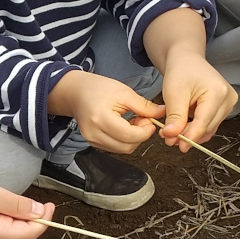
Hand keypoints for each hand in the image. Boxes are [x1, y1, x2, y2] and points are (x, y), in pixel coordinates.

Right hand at [0, 167, 54, 238]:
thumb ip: (19, 205)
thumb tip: (40, 213)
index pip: (29, 233)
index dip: (44, 220)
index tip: (51, 204)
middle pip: (23, 232)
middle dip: (33, 217)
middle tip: (37, 198)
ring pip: (14, 227)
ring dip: (21, 214)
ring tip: (12, 197)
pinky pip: (4, 223)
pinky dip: (10, 213)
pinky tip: (5, 201)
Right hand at [46, 70, 161, 152]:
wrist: (76, 93)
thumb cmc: (98, 89)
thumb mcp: (124, 93)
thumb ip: (144, 106)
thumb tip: (162, 114)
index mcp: (101, 118)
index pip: (129, 136)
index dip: (145, 131)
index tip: (150, 121)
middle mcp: (94, 133)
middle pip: (127, 146)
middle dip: (140, 136)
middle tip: (142, 120)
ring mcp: (92, 141)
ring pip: (123, 150)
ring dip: (133, 139)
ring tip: (132, 122)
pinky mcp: (93, 143)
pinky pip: (115, 148)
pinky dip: (124, 140)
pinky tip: (124, 126)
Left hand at [139, 7, 234, 149]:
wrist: (187, 60)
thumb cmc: (181, 71)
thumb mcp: (174, 93)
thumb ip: (175, 116)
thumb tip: (172, 136)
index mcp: (218, 92)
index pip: (204, 122)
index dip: (191, 136)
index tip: (179, 146)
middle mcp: (228, 98)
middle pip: (207, 127)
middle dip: (188, 135)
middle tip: (168, 139)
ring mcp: (228, 103)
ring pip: (208, 127)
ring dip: (191, 133)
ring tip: (172, 133)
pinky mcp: (224, 107)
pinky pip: (210, 123)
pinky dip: (196, 128)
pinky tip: (183, 128)